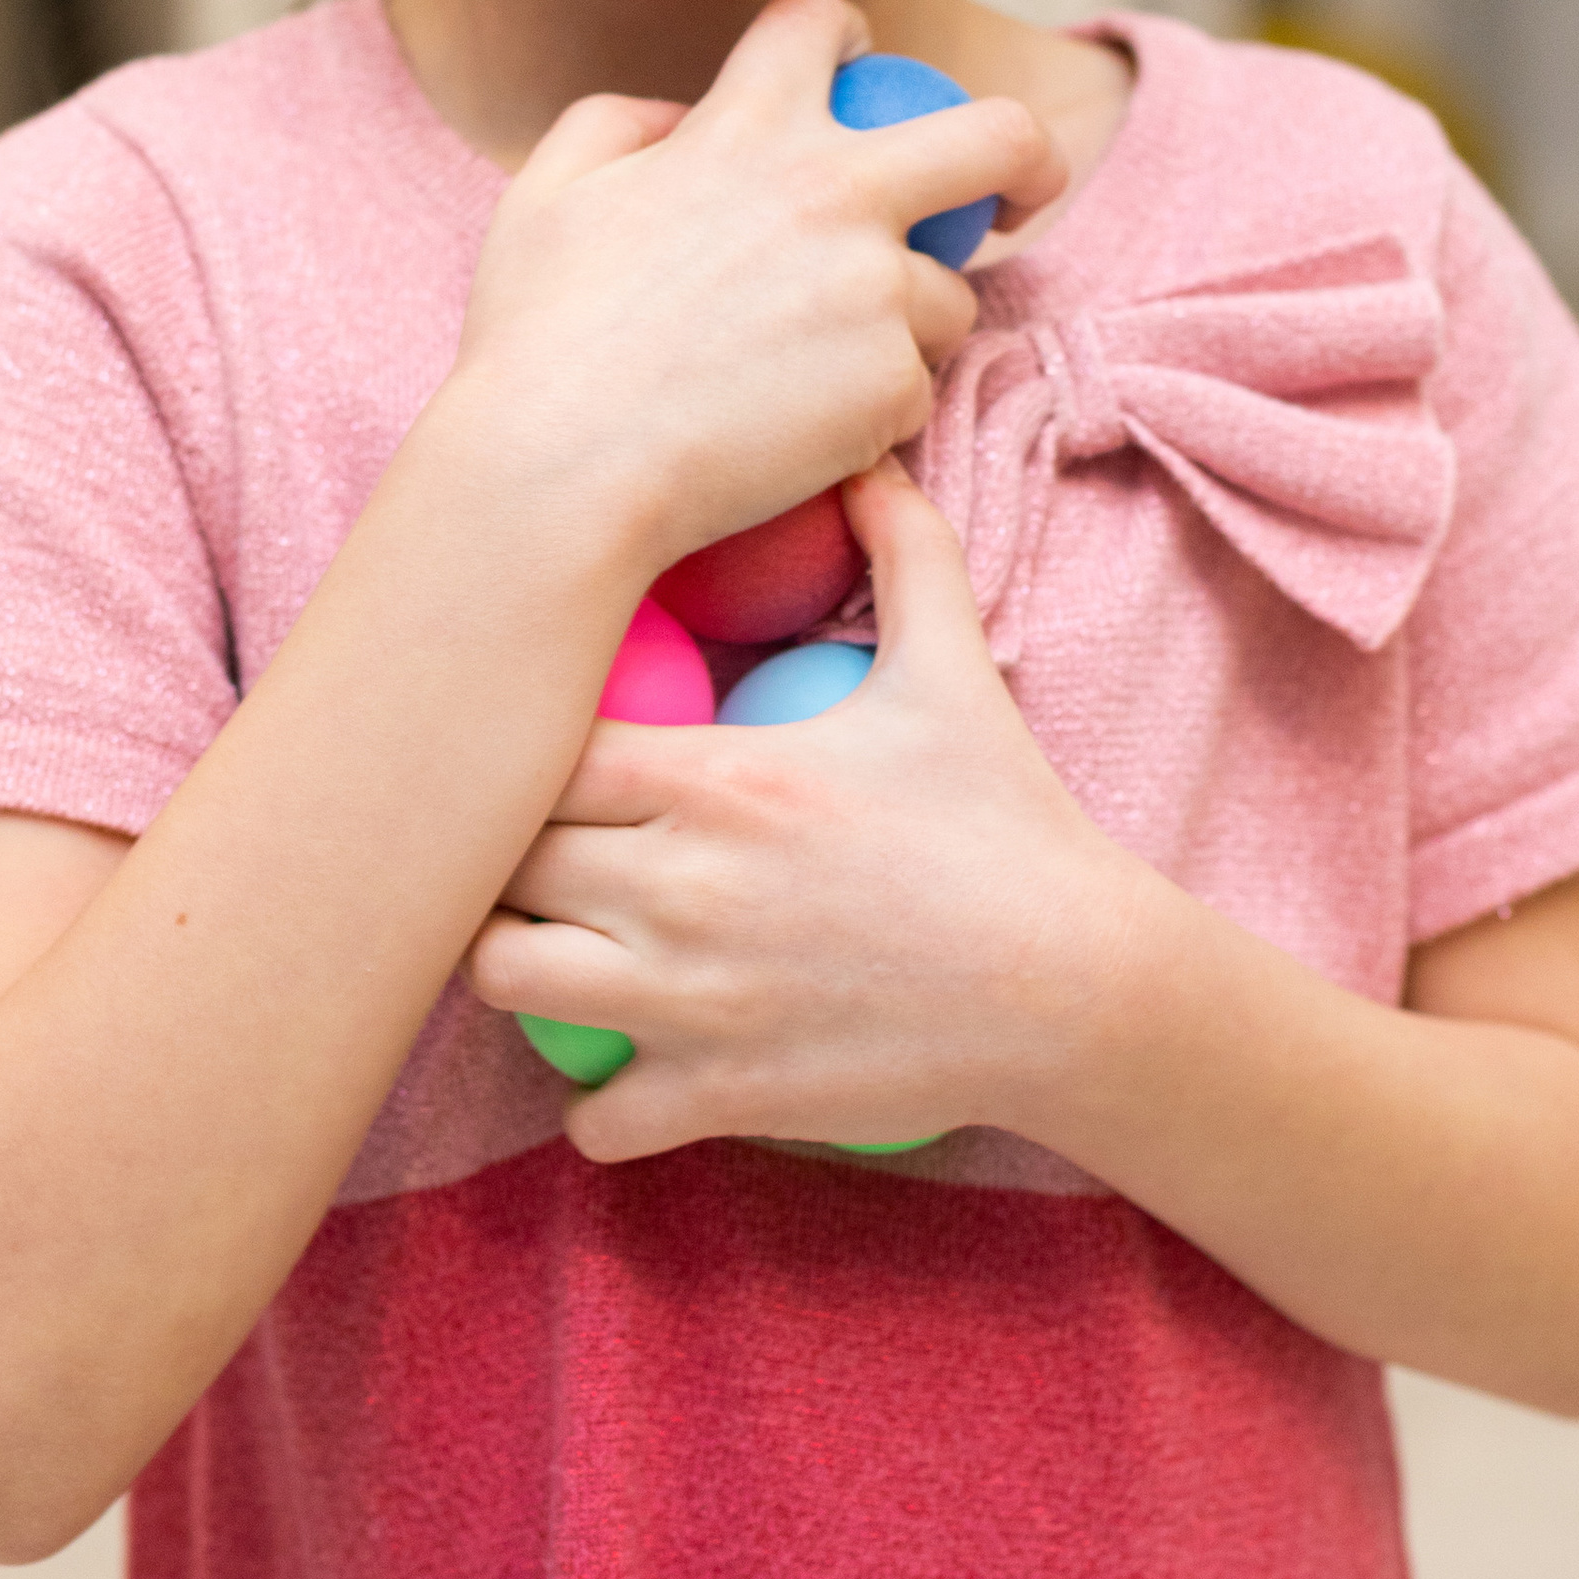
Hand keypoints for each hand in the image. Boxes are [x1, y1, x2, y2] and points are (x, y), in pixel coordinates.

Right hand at [433, 0, 1060, 579]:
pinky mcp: (893, 382)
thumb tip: (686, 116)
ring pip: (949, 296)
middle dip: (1029, 156)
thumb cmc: (536, 338)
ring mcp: (875, 289)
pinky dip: (870, 411)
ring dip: (904, 327)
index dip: (845, 35)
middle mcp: (835, 192)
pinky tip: (796, 431)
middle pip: (1000, 133)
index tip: (862, 75)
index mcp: (747, 129)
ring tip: (812, 374)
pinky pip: (913, 388)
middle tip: (1020, 192)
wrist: (560, 469)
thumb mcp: (547, 191)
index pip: (824, 22)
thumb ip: (622, 122)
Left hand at [466, 460, 1131, 1155]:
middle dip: (508, 858)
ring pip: (506, 983)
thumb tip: (867, 457)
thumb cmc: (1007, 821)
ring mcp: (688, 999)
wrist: (1078, 982)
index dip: (524, 758)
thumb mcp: (952, 669)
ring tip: (564, 954)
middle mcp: (677, 884)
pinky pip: (592, 1121)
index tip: (554, 764)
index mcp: (714, 776)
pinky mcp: (717, 1095)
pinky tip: (637, 1068)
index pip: (534, 755)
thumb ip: (902, 551)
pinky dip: (602, 1104)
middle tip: (542, 859)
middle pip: (501, 863)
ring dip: (524, 970)